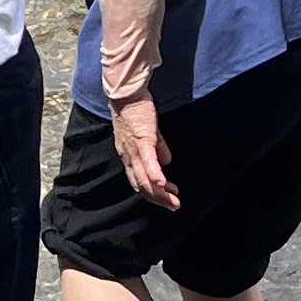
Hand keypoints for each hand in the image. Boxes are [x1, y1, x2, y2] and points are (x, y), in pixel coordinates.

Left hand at [109, 92, 177, 208]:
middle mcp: (128, 156)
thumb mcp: (147, 132)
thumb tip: (167, 161)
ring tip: (174, 201)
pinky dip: (156, 175)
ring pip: (145, 178)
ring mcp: (134, 149)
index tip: (166, 199)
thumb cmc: (136, 110)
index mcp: (128, 155)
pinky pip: (149, 161)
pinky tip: (164, 184)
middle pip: (141, 185)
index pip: (138, 181)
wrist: (127, 93)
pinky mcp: (143, 139)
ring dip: (160, 193)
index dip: (152, 193)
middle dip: (158, 199)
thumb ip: (157, 147)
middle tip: (173, 207)